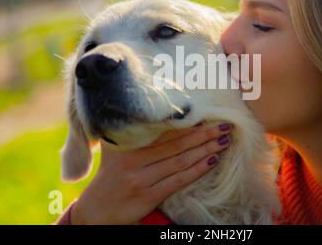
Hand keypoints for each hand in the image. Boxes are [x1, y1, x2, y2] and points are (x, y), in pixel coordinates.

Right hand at [71, 121, 232, 223]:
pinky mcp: (148, 196)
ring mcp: (141, 179)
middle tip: (225, 125)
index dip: (188, 123)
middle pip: (176, 144)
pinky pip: (178, 180)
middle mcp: (134, 160)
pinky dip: (197, 170)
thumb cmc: (109, 175)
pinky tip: (212, 161)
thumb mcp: (114, 150)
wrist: (96, 211)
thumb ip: (131, 132)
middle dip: (204, 134)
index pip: (164, 131)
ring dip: (205, 149)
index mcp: (128, 146)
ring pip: (180, 161)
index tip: (207, 114)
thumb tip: (153, 110)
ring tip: (224, 140)